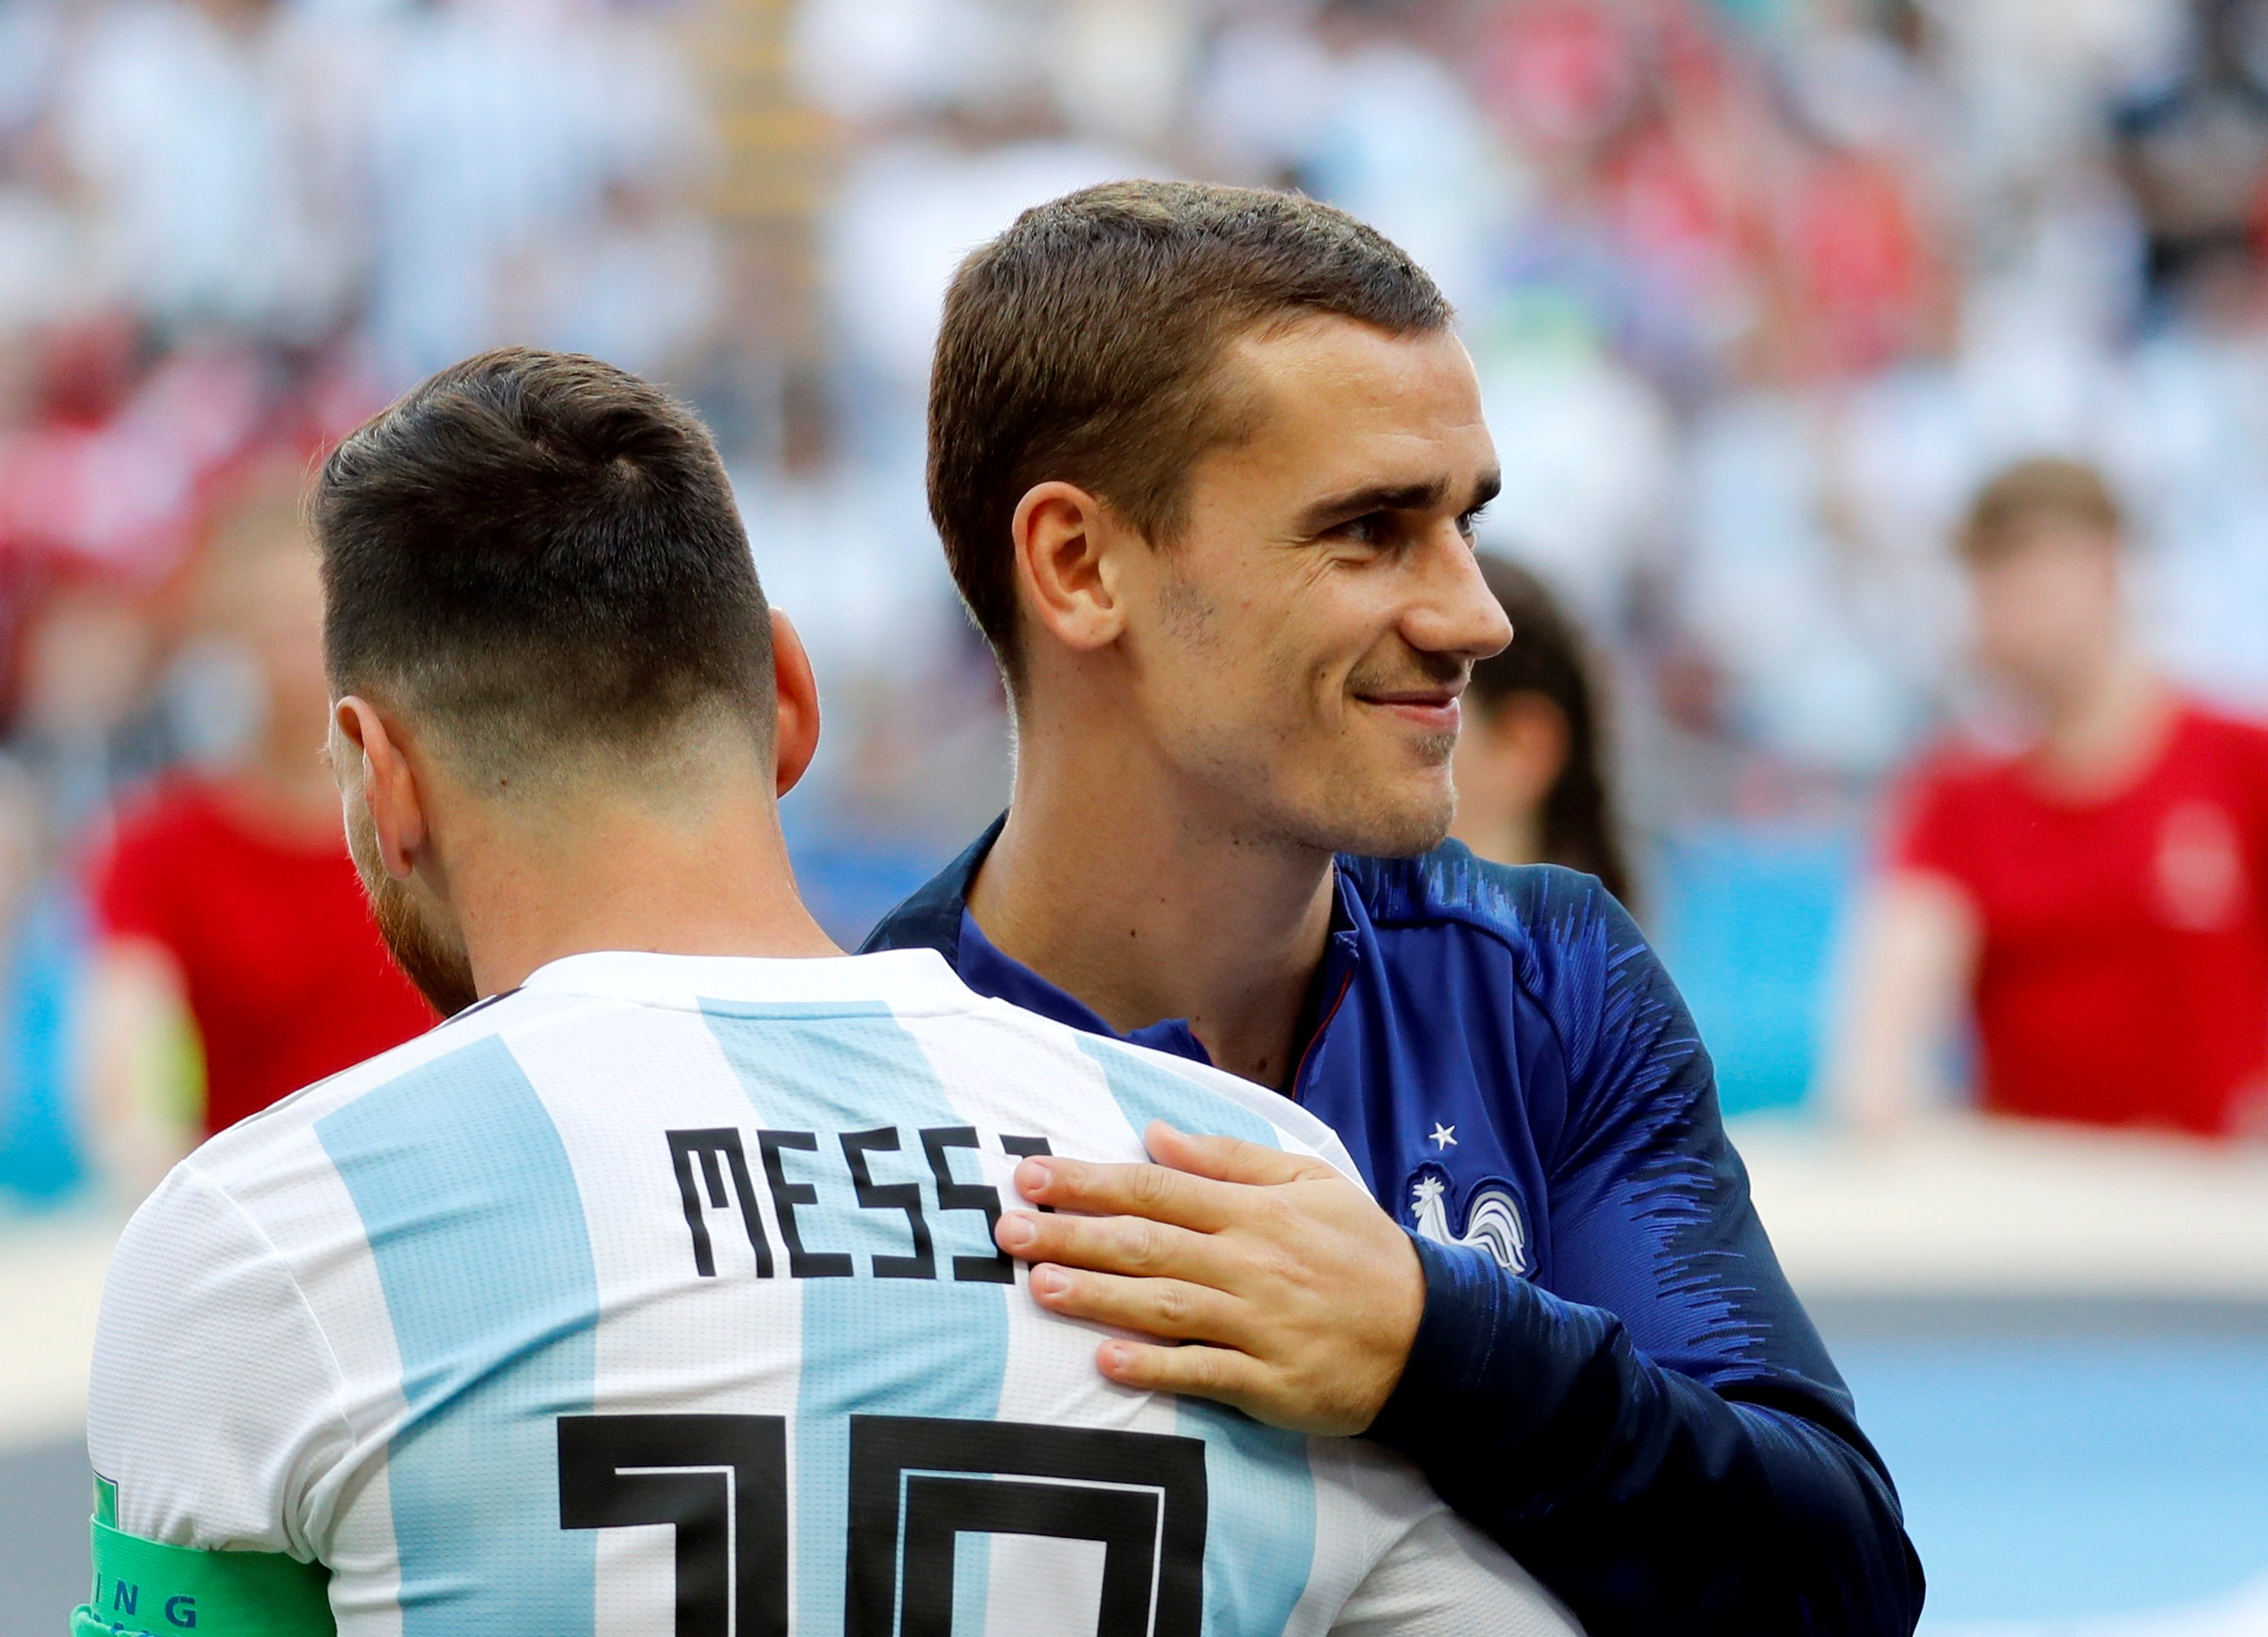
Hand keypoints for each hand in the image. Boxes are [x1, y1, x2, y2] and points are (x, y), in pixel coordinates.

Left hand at [992, 1121, 1425, 1434]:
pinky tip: (1106, 1362)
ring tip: (1038, 1285)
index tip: (1032, 1175)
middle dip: (1072, 1233)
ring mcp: (1257, 1324)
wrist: (1429, 1336)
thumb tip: (1158, 1134)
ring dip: (1097, 1295)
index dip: (1090, 1181)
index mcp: (1254, 1211)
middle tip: (1007, 1228)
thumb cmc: (1360, 1252)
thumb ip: (1231, 1158)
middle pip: (1146, 1243)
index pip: (1156, 1188)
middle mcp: (1249, 1263)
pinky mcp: (1267, 1382)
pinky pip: (1202, 1372)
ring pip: (1163, 1305)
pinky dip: (1154, 1367)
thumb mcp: (1309, 1182)